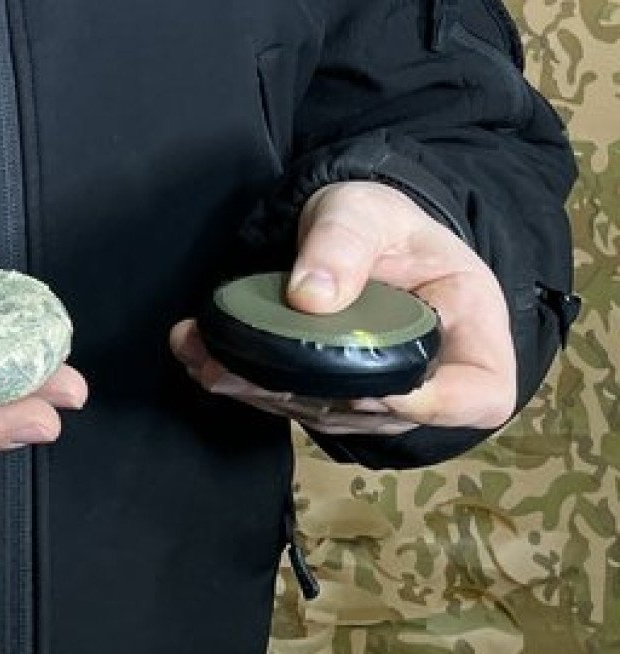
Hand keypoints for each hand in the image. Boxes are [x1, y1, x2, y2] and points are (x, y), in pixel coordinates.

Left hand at [170, 180, 514, 434]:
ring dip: (264, 395)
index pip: (480, 394)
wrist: (351, 231)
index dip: (435, 405)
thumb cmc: (380, 220)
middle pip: (386, 412)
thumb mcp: (366, 211)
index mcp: (471, 328)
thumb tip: (309, 297)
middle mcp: (431, 373)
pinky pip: (296, 402)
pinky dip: (248, 385)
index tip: (373, 392)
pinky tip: (202, 359)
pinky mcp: (333, 393)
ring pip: (330, 415)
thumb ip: (343, 243)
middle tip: (241, 372)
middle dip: (310, 398)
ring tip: (207, 362)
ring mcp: (381, 392)